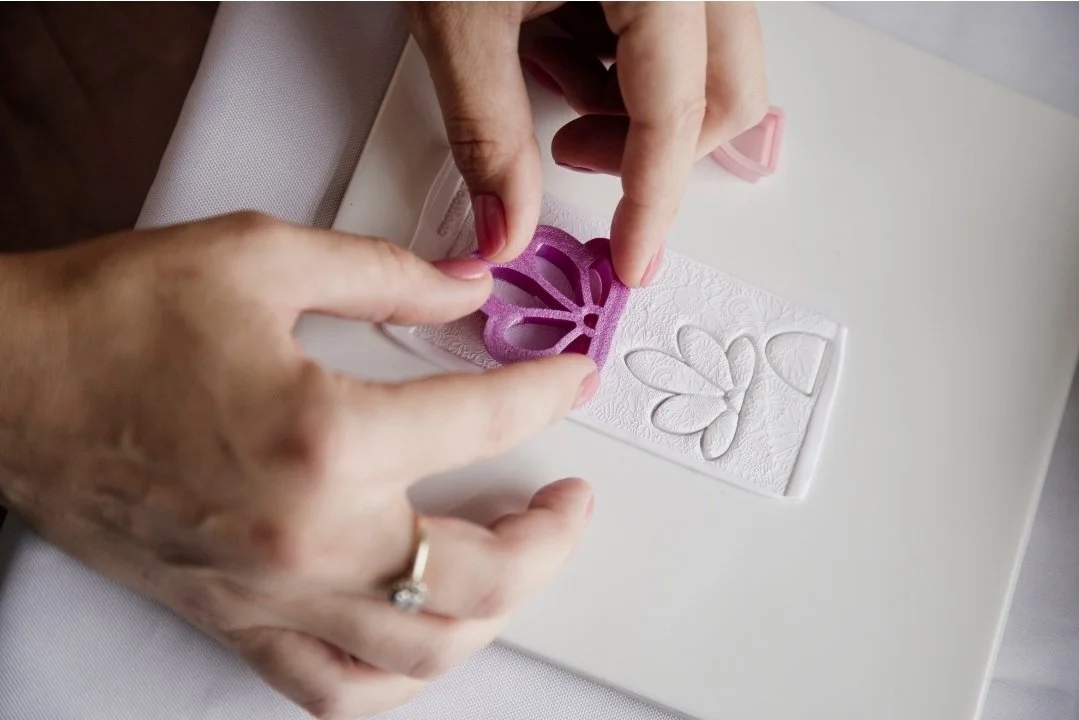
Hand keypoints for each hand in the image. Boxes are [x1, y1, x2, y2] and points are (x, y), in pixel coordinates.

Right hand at [0, 212, 597, 718]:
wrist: (5, 382)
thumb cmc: (111, 321)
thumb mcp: (262, 255)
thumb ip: (387, 273)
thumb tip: (468, 290)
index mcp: (326, 438)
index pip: (485, 423)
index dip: (546, 393)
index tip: (570, 379)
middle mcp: (307, 539)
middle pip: (481, 576)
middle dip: (553, 536)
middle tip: (572, 498)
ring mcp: (270, 597)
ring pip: (423, 653)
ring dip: (497, 612)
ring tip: (519, 562)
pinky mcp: (234, 619)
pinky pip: (335, 691)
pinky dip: (400, 676)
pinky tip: (421, 635)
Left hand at [407, 1, 767, 286]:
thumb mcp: (459, 14)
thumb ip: (487, 133)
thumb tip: (505, 231)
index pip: (679, 114)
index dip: (654, 203)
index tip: (632, 262)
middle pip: (728, 91)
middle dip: (655, 150)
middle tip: (571, 152)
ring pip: (709, 61)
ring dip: (635, 100)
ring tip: (548, 68)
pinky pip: (679, 26)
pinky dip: (625, 56)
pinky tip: (563, 31)